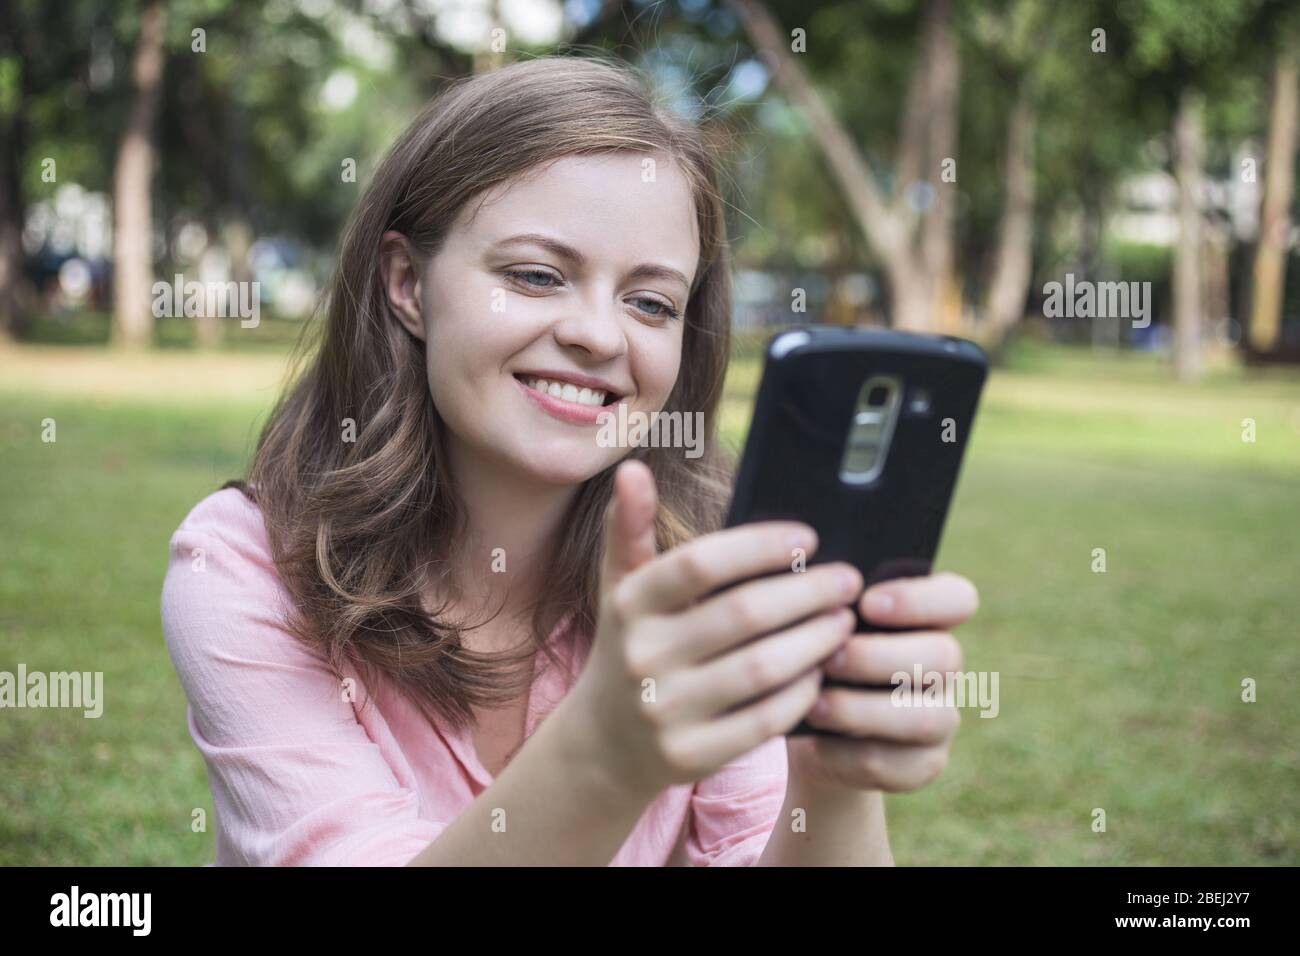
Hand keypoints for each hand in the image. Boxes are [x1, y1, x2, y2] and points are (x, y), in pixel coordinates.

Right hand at [561, 459, 860, 798]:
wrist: (604, 743)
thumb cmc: (631, 645)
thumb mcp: (621, 587)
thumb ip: (630, 527)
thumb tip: (633, 468)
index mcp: (629, 604)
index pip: (701, 563)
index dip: (761, 545)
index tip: (809, 538)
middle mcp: (641, 656)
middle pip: (743, 614)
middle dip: (807, 593)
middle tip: (847, 580)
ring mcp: (665, 710)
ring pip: (761, 669)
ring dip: (815, 641)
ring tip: (844, 621)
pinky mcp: (690, 756)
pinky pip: (764, 721)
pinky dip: (801, 692)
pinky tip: (822, 670)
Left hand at [786, 571, 978, 792]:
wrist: (804, 720)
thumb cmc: (812, 650)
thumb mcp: (816, 621)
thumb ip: (829, 601)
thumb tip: (814, 586)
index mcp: (929, 617)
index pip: (957, 598)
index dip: (919, 599)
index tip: (866, 602)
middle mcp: (944, 666)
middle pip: (944, 657)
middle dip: (879, 658)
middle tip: (828, 658)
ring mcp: (941, 717)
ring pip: (926, 717)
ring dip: (863, 711)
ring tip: (814, 704)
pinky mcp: (924, 763)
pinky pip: (902, 765)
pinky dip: (852, 755)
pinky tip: (818, 742)